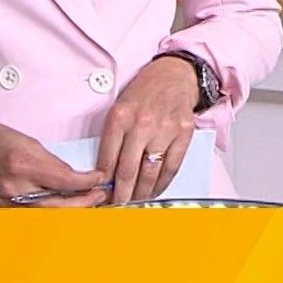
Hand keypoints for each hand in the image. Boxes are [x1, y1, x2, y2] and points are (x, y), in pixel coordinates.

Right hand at [0, 103, 108, 207]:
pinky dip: (53, 213)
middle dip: (86, 201)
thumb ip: (52, 161)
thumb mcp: (28, 141)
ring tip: (89, 203)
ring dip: (73, 210)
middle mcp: (13, 187)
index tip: (101, 179)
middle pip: (61, 204)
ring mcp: (6, 202)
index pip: (65, 180)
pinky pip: (35, 216)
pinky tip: (65, 208)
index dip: (88, 182)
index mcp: (21, 164)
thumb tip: (75, 178)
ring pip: (50, 215)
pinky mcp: (2, 209)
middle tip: (102, 194)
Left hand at [95, 56, 198, 204]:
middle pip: (128, 170)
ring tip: (133, 203)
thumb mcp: (119, 106)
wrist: (174, 74)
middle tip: (115, 207)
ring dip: (141, 193)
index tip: (99, 193)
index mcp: (120, 116)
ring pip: (150, 173)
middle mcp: (142, 124)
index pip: (107, 157)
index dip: (103, 181)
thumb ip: (112, 136)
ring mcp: (164, 130)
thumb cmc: (143, 91)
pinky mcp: (183, 135)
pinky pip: (171, 167)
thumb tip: (104, 169)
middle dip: (120, 194)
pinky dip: (162, 184)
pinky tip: (154, 191)